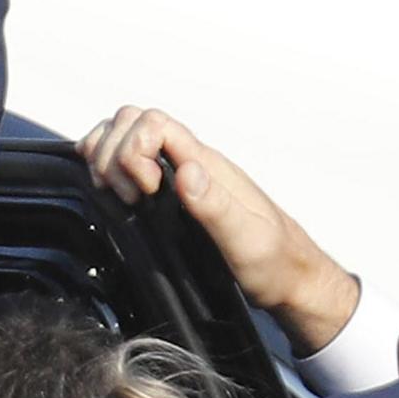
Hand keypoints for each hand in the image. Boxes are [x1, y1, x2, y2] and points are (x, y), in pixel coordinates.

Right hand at [80, 108, 360, 355]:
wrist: (291, 277)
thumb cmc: (273, 263)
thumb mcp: (248, 241)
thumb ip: (215, 205)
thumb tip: (186, 172)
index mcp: (207, 166)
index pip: (154, 123)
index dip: (134, 151)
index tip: (145, 192)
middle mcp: (192, 162)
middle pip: (132, 120)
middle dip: (114, 155)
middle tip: (128, 197)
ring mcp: (181, 174)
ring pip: (126, 134)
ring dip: (107, 158)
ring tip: (119, 195)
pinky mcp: (173, 192)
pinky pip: (131, 161)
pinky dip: (111, 169)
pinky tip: (117, 197)